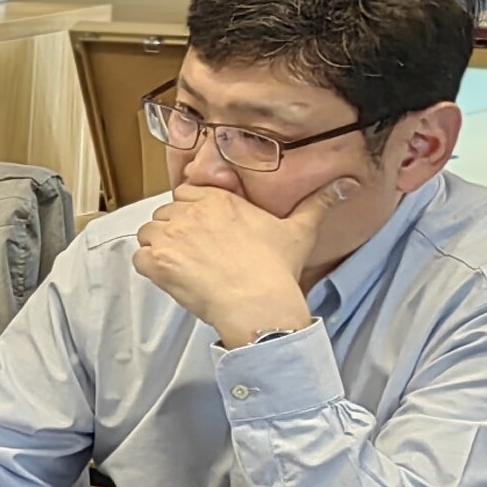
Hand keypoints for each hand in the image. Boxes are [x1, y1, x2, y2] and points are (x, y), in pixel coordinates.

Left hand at [133, 182, 325, 348]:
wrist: (258, 303)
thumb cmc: (276, 269)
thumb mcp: (301, 229)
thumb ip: (319, 202)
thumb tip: (348, 184)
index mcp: (220, 198)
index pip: (187, 193)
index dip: (191, 213)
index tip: (204, 232)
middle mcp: (192, 211)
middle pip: (165, 213)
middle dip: (174, 231)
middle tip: (194, 255)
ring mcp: (172, 235)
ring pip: (149, 233)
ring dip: (159, 248)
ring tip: (182, 267)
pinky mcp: (157, 260)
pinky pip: (139, 257)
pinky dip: (149, 268)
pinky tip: (171, 278)